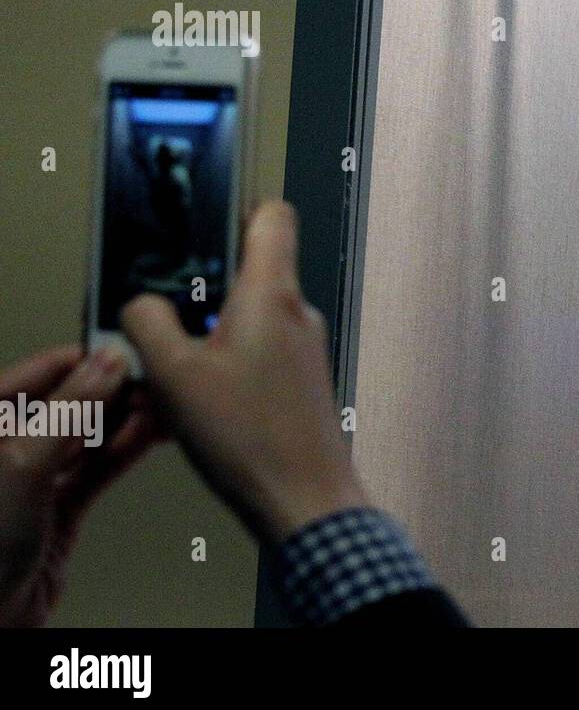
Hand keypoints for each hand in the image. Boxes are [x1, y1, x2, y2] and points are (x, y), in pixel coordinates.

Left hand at [0, 345, 158, 626]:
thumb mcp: (23, 461)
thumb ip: (70, 409)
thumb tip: (106, 363)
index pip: (39, 372)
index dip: (84, 356)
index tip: (126, 345)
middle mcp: (8, 445)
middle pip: (68, 401)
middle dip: (112, 387)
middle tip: (153, 376)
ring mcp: (34, 476)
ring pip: (88, 433)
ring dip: (126, 418)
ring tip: (162, 401)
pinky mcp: (59, 505)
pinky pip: (99, 467)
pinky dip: (126, 449)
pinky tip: (151, 432)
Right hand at [122, 201, 368, 544]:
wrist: (305, 499)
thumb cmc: (251, 438)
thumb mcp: (174, 375)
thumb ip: (149, 323)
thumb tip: (141, 303)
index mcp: (271, 293)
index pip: (273, 215)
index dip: (237, 210)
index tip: (202, 226)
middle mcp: (297, 312)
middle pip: (248, 273)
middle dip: (201, 295)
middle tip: (166, 326)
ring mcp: (306, 348)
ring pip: (248, 322)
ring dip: (209, 343)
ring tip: (176, 386)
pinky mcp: (304, 381)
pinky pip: (259, 358)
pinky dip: (226, 374)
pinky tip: (199, 413)